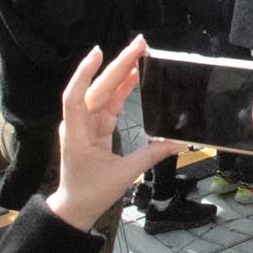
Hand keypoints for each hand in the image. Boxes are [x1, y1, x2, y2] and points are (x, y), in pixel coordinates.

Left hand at [48, 37, 183, 230]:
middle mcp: (79, 124)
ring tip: (139, 53)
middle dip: (118, 65)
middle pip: (96, 89)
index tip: (99, 52)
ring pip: (103, 93)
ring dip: (121, 73)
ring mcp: (86, 124)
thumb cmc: (91, 193)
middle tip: (139, 44)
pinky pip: (108, 103)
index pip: (75, 97)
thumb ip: (150, 156)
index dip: (85, 73)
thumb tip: (177, 143)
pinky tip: (133, 75)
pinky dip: (120, 89)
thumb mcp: (123, 176)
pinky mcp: (94, 128)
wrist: (75, 208)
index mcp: (78, 135)